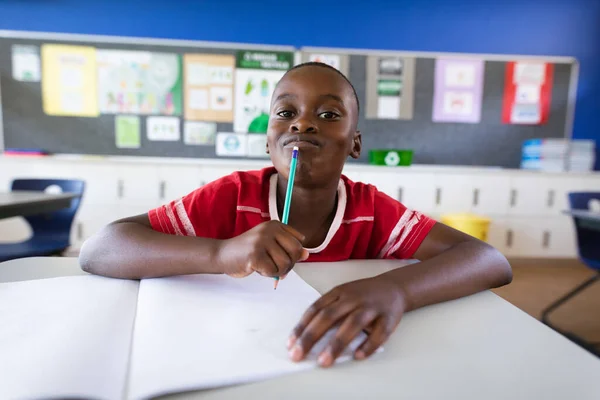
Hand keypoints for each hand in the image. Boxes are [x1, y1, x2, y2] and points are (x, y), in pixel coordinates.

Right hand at [216, 220, 308, 277]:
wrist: (222, 255)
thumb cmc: (249, 251)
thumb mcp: (271, 245)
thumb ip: (288, 248)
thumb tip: (306, 254)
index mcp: (275, 225)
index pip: (299, 241)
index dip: (293, 254)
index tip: (280, 255)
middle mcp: (269, 230)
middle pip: (295, 251)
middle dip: (289, 264)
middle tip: (277, 267)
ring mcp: (261, 242)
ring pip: (286, 263)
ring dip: (278, 271)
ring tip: (265, 266)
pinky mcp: (255, 256)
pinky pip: (273, 272)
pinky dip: (268, 275)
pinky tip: (257, 268)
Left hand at [287, 276, 405, 366]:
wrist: (394, 287)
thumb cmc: (362, 295)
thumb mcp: (342, 295)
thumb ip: (328, 311)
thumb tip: (306, 336)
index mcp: (338, 292)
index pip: (316, 309)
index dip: (302, 326)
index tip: (290, 344)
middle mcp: (353, 298)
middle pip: (329, 316)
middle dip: (311, 336)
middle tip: (298, 355)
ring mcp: (371, 307)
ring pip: (352, 324)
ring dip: (336, 344)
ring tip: (323, 361)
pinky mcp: (388, 318)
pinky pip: (378, 333)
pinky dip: (368, 345)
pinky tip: (357, 356)